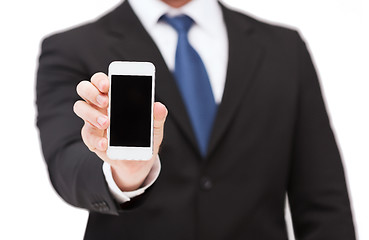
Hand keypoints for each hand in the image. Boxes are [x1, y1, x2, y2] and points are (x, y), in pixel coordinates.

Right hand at [73, 72, 167, 190]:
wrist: (137, 160)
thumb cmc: (144, 136)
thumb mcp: (154, 127)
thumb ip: (157, 116)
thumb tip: (158, 107)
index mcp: (114, 96)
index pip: (101, 80)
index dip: (101, 79)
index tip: (108, 85)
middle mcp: (99, 104)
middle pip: (84, 88)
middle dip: (92, 92)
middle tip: (106, 102)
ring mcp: (93, 120)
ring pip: (80, 107)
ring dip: (91, 113)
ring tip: (107, 123)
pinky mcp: (91, 137)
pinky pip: (87, 134)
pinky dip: (96, 139)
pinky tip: (105, 143)